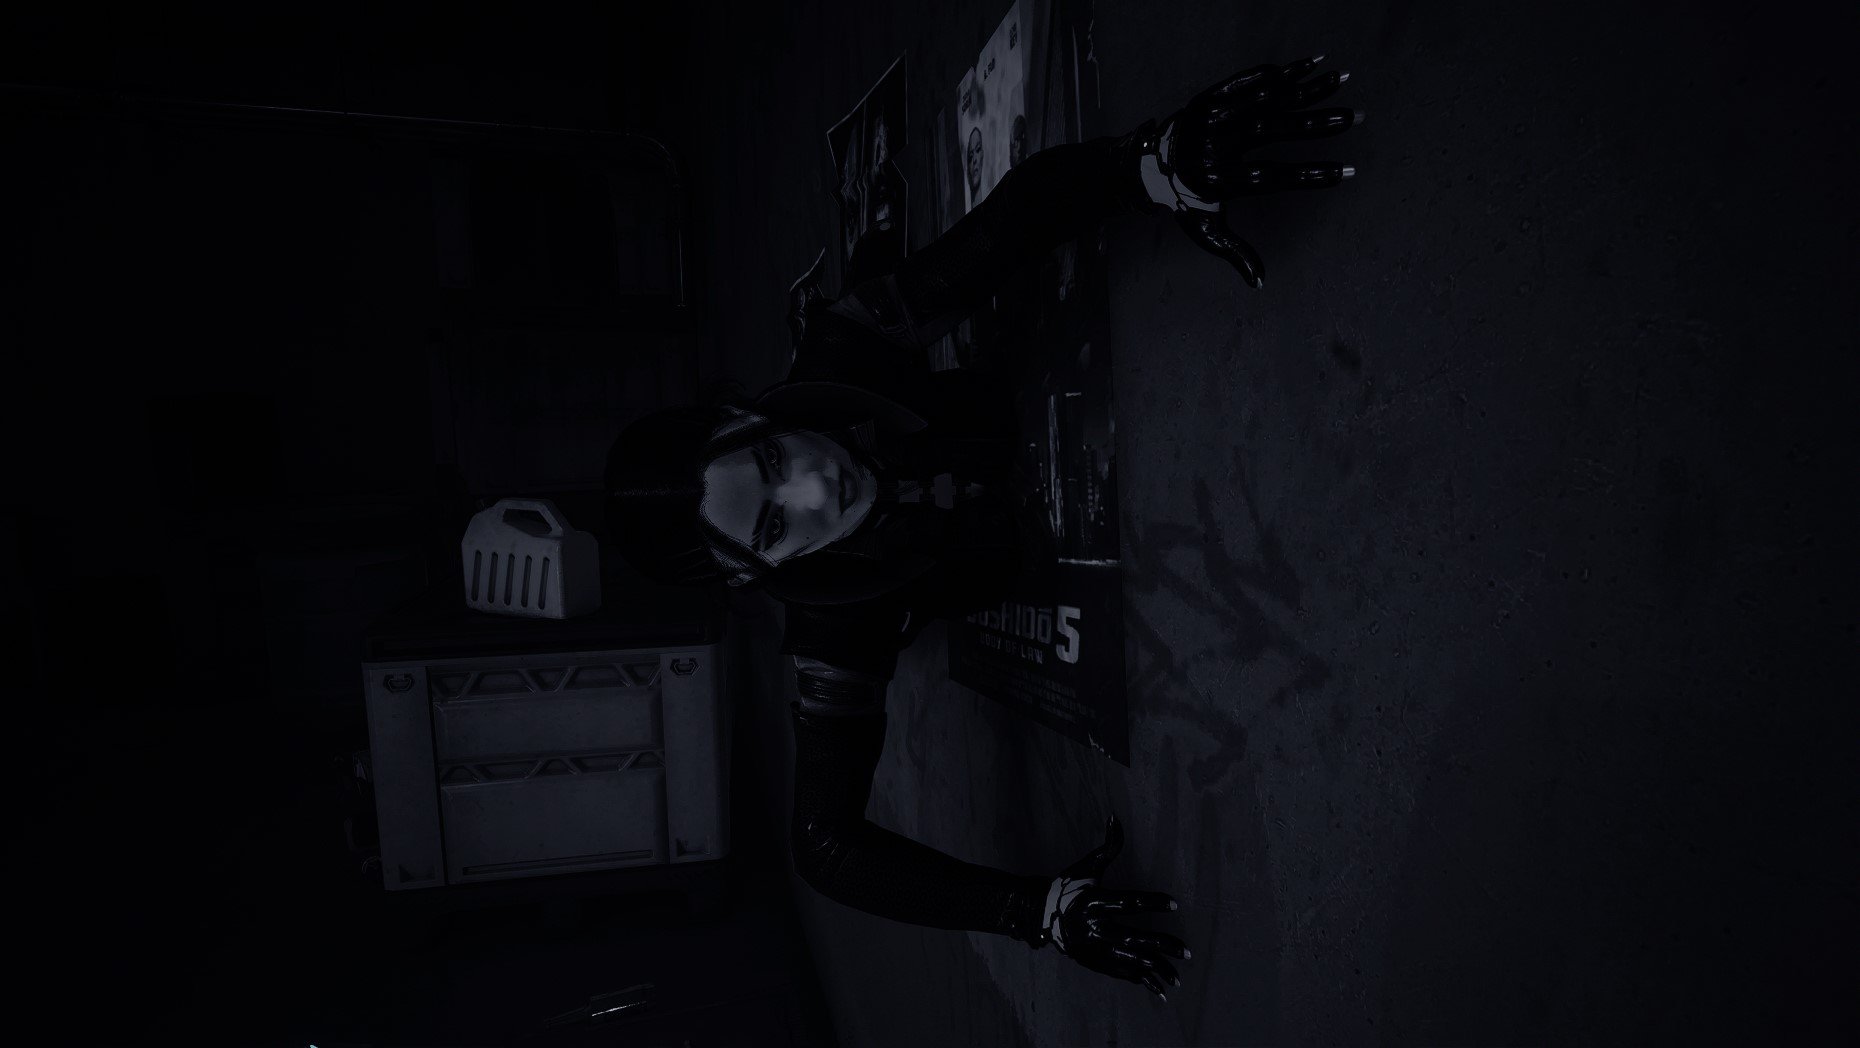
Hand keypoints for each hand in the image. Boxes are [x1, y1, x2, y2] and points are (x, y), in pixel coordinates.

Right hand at [1042, 815, 1191, 999]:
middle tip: (1186, 952)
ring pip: (1129, 963)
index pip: (1128, 903)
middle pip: (1133, 939)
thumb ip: (1108, 846)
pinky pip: (1120, 973)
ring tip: (1177, 978)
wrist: (1041, 914)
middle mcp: (1094, 928)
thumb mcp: (1088, 866)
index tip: (1175, 904)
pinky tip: (1159, 988)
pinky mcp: (1093, 962)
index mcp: (1095, 902)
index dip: (1152, 903)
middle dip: (1161, 946)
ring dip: (1155, 970)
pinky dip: (1140, 980)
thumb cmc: (1069, 886)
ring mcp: (1093, 949)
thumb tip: (1116, 817)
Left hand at [1138, 55, 1361, 287]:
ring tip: (1343, 80)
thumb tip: (1259, 284)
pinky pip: (1248, 81)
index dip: (1309, 176)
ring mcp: (1211, 116)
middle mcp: (1214, 144)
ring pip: (1264, 99)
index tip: (1346, 172)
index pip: (1270, 177)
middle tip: (1355, 118)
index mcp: (1217, 180)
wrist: (1145, 164)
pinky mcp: (1210, 96)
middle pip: (1272, 131)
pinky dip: (1280, 72)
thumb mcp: (1204, 230)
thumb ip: (1234, 252)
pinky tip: (1311, 65)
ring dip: (1307, 89)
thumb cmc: (1185, 201)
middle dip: (1317, 125)